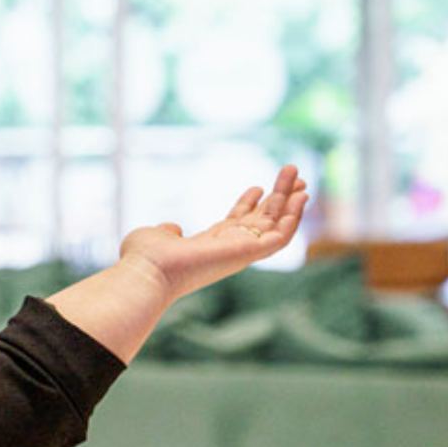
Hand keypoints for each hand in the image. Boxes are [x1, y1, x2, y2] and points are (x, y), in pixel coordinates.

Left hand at [119, 165, 309, 300]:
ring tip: (301, 175)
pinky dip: (294, 217)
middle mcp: (230, 250)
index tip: (258, 187)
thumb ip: (170, 231)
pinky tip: (302, 197)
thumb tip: (172, 228)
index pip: (237, 224)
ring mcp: (241, 252)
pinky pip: (281, 236)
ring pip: (276, 225)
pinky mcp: (249, 253)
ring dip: (291, 200)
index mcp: (210, 245)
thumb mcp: (157, 236)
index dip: (249, 205)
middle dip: (278, 198)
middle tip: (293, 175)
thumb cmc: (145, 259)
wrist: (147, 271)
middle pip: (262, 221)